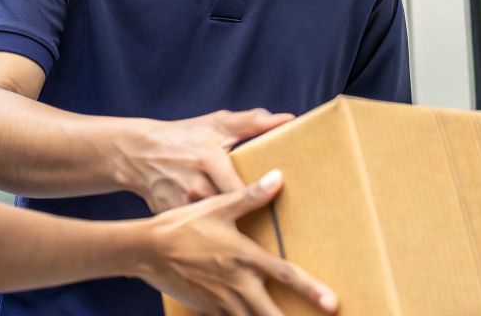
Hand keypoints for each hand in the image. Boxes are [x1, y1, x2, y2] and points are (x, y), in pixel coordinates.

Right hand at [117, 108, 293, 212]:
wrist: (138, 152)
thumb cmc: (184, 136)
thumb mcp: (216, 125)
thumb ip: (252, 122)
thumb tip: (287, 119)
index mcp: (208, 158)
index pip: (244, 189)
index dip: (262, 198)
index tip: (279, 204)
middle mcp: (194, 183)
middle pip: (231, 209)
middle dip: (247, 215)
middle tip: (269, 222)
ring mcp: (180, 203)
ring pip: (215, 222)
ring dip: (228, 223)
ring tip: (242, 223)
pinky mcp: (169, 216)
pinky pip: (196, 226)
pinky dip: (206, 227)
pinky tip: (212, 226)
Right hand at [135, 170, 337, 315]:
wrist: (147, 249)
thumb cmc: (184, 225)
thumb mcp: (218, 206)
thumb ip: (251, 196)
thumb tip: (278, 178)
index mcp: (244, 256)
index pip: (285, 275)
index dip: (311, 290)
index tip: (332, 303)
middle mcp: (237, 283)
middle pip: (272, 313)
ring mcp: (223, 300)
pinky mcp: (209, 308)